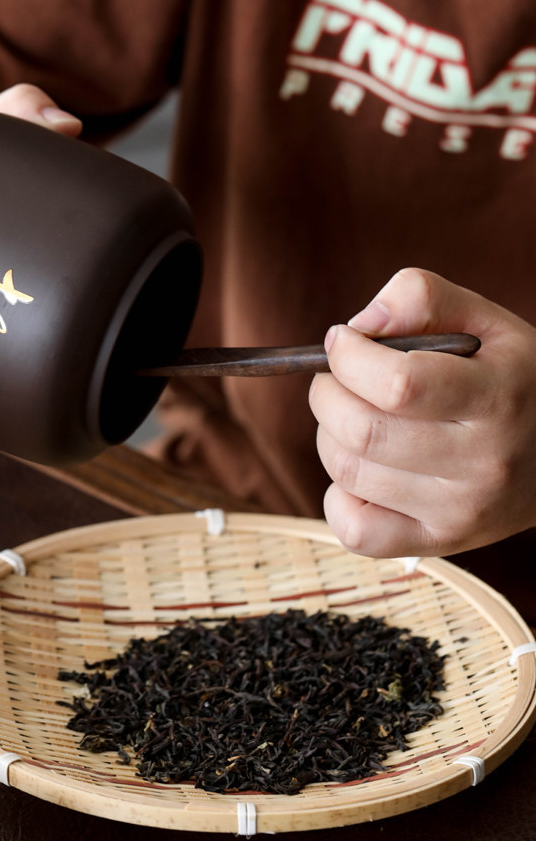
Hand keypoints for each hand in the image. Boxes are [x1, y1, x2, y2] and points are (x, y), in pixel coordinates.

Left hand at [308, 267, 535, 557]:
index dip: (350, 356)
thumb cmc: (512, 378)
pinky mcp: (439, 542)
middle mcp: (483, 463)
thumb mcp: (486, 322)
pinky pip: (356, 531)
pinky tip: (363, 470)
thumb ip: (423, 298)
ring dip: (330, 435)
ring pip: (348, 474)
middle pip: (362, 431)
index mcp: (499, 398)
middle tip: (337, 378)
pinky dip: (338, 497)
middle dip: (328, 392)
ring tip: (353, 416)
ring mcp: (460, 512)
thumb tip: (359, 325)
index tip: (343, 341)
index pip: (398, 384)